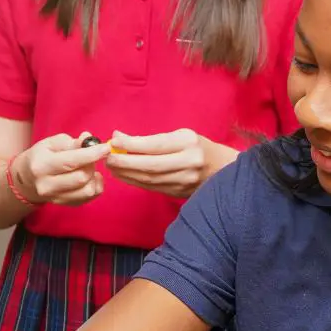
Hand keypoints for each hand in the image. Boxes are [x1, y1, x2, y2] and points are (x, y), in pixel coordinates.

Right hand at [10, 134, 110, 208]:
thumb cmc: (41, 156)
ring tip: (89, 167)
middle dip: (92, 164)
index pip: (71, 162)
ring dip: (94, 177)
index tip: (105, 148)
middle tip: (92, 156)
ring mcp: (56, 198)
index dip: (92, 154)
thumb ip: (71, 142)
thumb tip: (88, 139)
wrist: (27, 179)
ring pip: (87, 190)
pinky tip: (90, 177)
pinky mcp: (65, 205)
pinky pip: (89, 198)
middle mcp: (47, 185)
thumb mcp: (51, 143)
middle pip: (81, 178)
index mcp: (41, 166)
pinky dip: (95, 186)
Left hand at [101, 129, 227, 199]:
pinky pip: (152, 188)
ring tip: (112, 166)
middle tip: (108, 157)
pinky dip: (135, 182)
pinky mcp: (179, 194)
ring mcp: (184, 181)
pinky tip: (123, 175)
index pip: (156, 145)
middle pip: (150, 165)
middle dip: (125, 162)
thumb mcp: (179, 136)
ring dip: (126, 173)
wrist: (222, 169)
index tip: (114, 141)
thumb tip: (119, 137)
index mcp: (189, 143)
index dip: (132, 145)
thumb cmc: (197, 147)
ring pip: (149, 179)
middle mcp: (188, 163)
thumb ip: (150, 139)